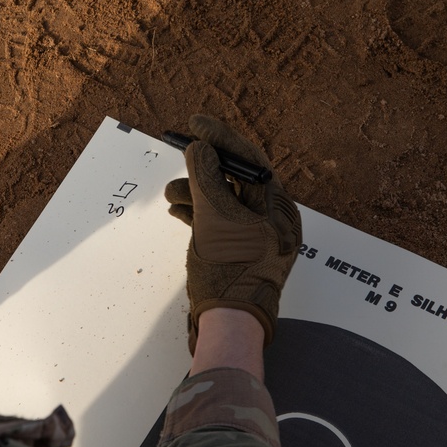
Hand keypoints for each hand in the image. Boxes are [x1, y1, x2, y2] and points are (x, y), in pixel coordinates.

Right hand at [164, 115, 301, 351]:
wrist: (230, 323)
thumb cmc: (230, 271)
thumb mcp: (215, 218)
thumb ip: (207, 179)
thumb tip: (200, 148)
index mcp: (277, 207)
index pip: (250, 160)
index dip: (221, 138)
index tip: (196, 123)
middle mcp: (271, 218)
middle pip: (235, 178)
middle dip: (203, 167)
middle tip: (181, 151)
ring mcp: (255, 236)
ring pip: (223, 200)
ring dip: (194, 191)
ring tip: (170, 194)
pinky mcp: (238, 251)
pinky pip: (218, 221)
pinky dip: (197, 212)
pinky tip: (177, 209)